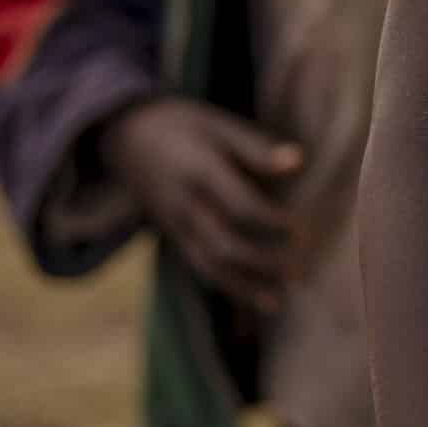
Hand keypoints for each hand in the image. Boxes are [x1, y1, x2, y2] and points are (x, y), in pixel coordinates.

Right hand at [100, 97, 302, 313]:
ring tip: (279, 302)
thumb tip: (298, 162)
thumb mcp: (217, 124)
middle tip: (300, 269)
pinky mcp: (173, 236)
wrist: (125, 136)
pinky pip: (198, 267)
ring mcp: (175, 225)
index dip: (272, 223)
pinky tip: (254, 299)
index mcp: (199, 172)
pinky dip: (226, 286)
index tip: (302, 231)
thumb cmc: (182, 124)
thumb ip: (256, 147)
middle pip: (223, 245)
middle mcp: (184, 206)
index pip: (239, 207)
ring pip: (208, 265)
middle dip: (262, 263)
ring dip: (244, 287)